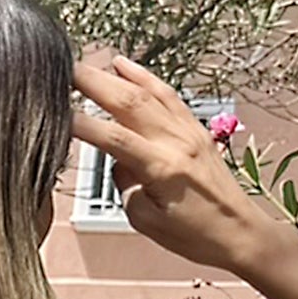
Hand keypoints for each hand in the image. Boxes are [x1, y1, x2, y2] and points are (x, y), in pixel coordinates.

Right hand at [71, 56, 279, 274]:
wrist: (240, 232)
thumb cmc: (196, 236)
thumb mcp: (148, 222)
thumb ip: (127, 187)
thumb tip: (118, 162)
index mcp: (162, 169)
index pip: (114, 139)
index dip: (83, 124)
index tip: (56, 114)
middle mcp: (176, 142)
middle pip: (129, 102)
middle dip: (93, 82)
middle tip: (64, 71)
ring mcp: (188, 131)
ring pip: (148, 92)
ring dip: (116, 74)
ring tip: (90, 62)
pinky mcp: (195, 129)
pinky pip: (167, 95)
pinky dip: (145, 78)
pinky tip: (127, 67)